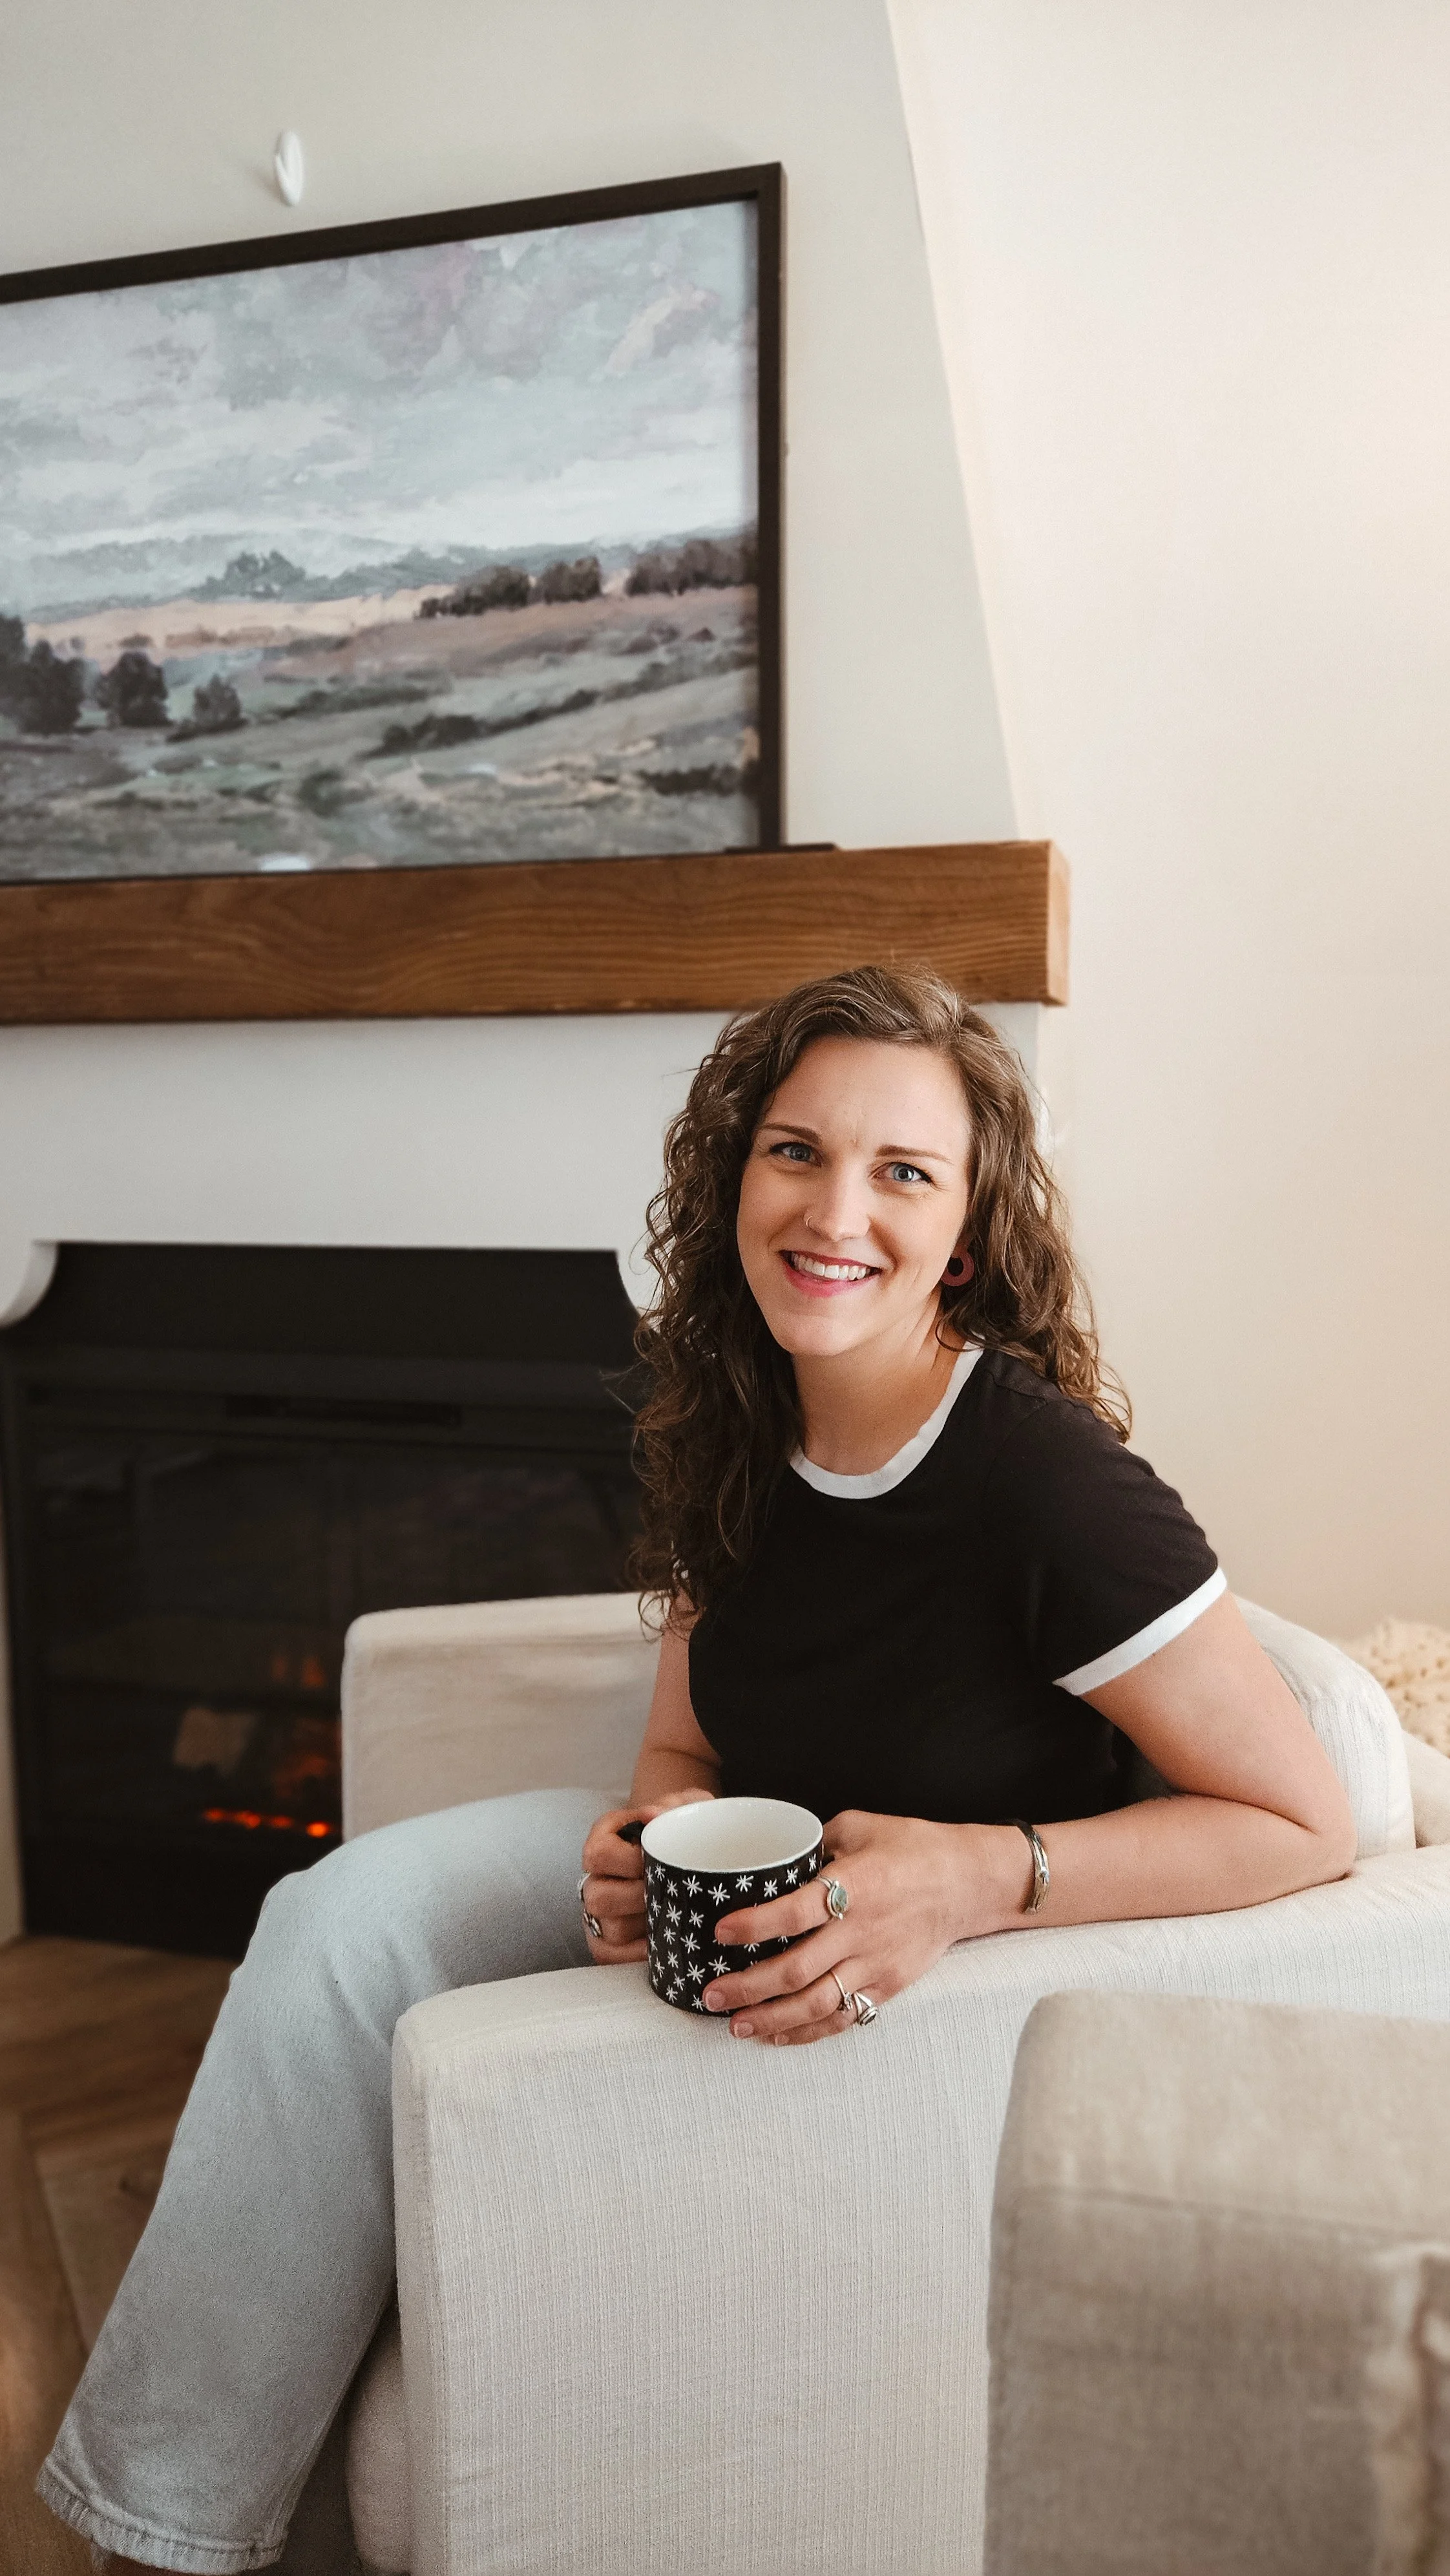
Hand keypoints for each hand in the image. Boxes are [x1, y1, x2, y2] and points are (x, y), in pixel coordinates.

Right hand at [578, 1790, 715, 1963]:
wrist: (688, 1855)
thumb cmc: (683, 1829)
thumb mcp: (685, 1808)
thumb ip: (673, 1804)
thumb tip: (652, 1814)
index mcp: (602, 1841)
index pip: (598, 1854)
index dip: (630, 1861)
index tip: (659, 1860)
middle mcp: (594, 1879)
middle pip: (598, 1897)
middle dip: (639, 1897)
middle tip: (671, 1892)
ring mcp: (597, 1914)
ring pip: (609, 1929)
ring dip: (645, 1924)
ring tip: (673, 1914)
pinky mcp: (606, 1945)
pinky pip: (614, 1957)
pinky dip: (640, 1953)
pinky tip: (665, 1941)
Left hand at [703, 1809, 1007, 2044]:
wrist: (968, 1882)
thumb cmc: (912, 1846)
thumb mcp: (860, 1826)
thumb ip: (814, 1844)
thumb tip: (772, 1859)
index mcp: (855, 1885)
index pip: (796, 1911)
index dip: (755, 1925)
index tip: (720, 1933)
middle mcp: (863, 1931)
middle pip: (798, 1970)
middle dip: (749, 1987)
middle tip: (712, 1994)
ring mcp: (876, 1963)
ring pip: (818, 2003)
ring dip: (773, 2019)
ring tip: (735, 2025)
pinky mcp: (888, 1985)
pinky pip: (844, 2016)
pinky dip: (809, 2032)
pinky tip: (777, 2035)